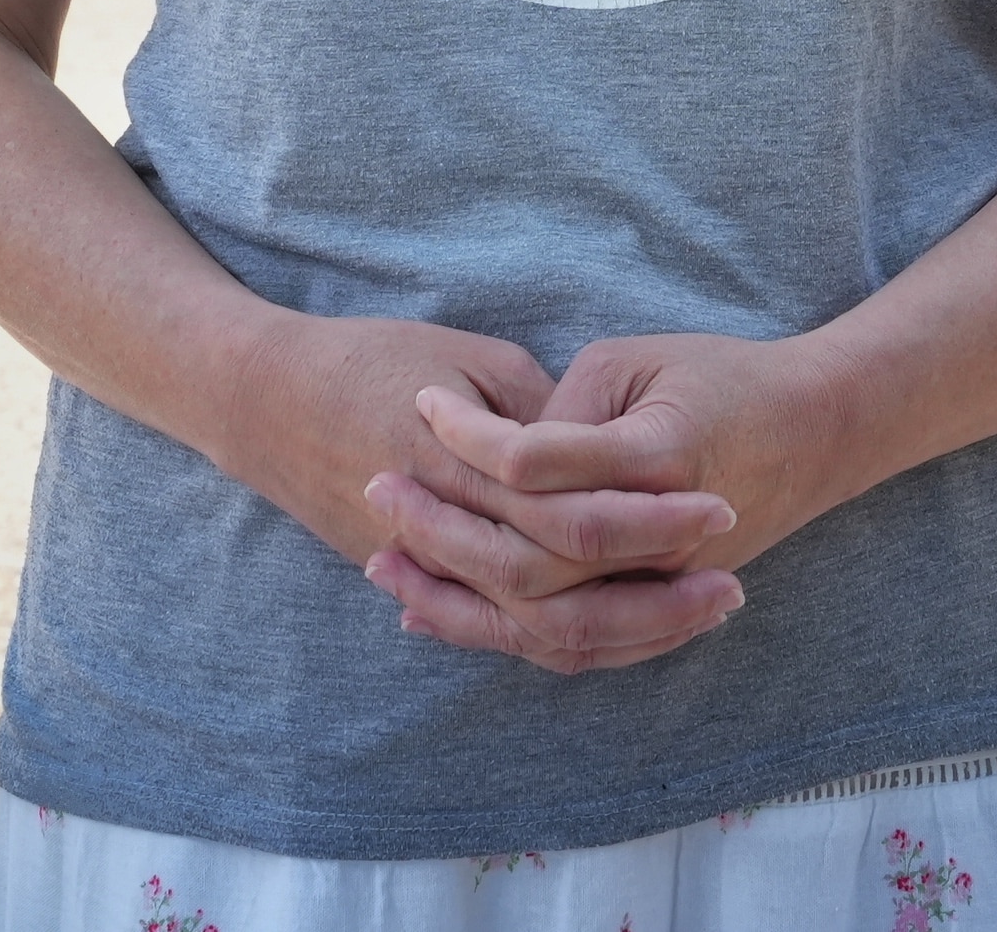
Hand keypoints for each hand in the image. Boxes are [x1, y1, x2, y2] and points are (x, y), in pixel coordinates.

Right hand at [207, 313, 738, 668]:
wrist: (264, 398)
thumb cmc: (373, 358)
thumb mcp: (468, 359)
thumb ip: (541, 412)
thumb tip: (614, 453)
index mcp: (466, 470)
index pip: (576, 517)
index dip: (655, 521)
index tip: (724, 507)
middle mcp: (448, 536)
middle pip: (566, 596)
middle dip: (655, 600)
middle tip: (731, 586)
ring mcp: (432, 574)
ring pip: (536, 633)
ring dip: (622, 631)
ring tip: (695, 617)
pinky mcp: (419, 585)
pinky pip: (500, 632)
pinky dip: (562, 639)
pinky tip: (622, 632)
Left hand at [367, 330, 859, 673]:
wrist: (816, 430)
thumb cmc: (722, 378)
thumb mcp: (638, 361)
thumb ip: (562, 411)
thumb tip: (495, 458)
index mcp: (660, 457)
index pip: (540, 463)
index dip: (470, 437)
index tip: (421, 404)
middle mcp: (664, 538)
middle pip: (530, 560)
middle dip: (442, 529)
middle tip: (376, 487)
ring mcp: (665, 585)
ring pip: (545, 622)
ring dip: (457, 599)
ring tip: (385, 566)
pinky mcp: (658, 608)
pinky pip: (572, 644)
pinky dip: (500, 635)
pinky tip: (438, 614)